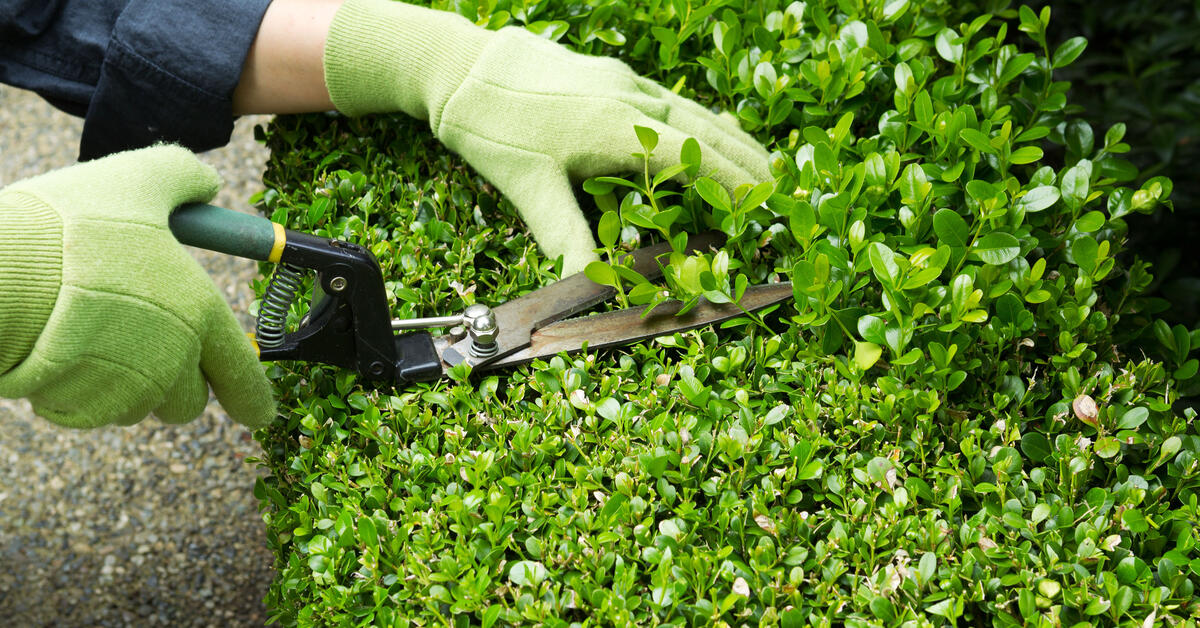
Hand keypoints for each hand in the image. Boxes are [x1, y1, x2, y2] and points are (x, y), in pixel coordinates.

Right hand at [0, 146, 274, 427]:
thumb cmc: (71, 227)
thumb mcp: (138, 180)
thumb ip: (181, 178)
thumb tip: (205, 184)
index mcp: (200, 315)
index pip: (244, 376)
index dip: (252, 397)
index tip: (257, 413)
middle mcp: (172, 362)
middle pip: (188, 401)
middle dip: (175, 383)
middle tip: (142, 343)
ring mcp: (124, 392)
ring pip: (138, 406)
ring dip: (124, 383)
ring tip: (89, 334)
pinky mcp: (77, 408)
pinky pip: (88, 408)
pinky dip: (78, 388)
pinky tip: (56, 350)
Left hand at [322, 0, 770, 274]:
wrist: (458, 65)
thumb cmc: (490, 127)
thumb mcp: (528, 188)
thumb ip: (565, 236)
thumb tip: (588, 286)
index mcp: (616, 128)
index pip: (691, 159)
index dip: (730, 185)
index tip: (761, 207)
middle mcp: (629, 99)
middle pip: (704, 132)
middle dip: (746, 162)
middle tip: (782, 190)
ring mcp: (622, 81)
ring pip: (691, 110)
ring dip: (728, 138)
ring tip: (760, 161)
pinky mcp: (609, 73)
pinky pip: (669, 98)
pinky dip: (698, 119)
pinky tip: (703, 129)